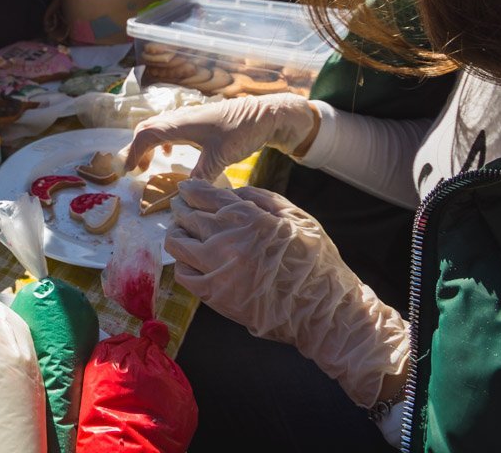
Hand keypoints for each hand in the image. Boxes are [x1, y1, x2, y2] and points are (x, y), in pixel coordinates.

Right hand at [121, 94, 319, 181]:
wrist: (264, 114)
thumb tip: (182, 195)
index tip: (128, 173)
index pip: (145, 136)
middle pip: (146, 129)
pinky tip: (170, 152)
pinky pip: (170, 128)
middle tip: (133, 170)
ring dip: (147, 144)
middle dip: (135, 149)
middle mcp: (179, 118)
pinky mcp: (197, 120)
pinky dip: (162, 140)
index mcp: (180, 125)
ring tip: (147, 164)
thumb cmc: (241, 132)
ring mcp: (188, 117)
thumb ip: (199, 176)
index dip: (132, 154)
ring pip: (157, 127)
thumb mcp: (220, 158)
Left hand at [166, 179, 409, 405]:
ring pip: (177, 243)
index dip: (191, 190)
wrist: (324, 312)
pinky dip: (183, 262)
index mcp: (249, 218)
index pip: (204, 195)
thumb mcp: (296, 217)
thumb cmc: (315, 262)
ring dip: (177, 233)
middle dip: (182, 208)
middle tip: (181, 208)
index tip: (185, 189)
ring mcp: (217, 269)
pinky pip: (183, 273)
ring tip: (183, 232)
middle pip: (187, 216)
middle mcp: (227, 240)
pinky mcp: (213, 295)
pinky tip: (191, 259)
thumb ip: (260, 198)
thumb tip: (229, 191)